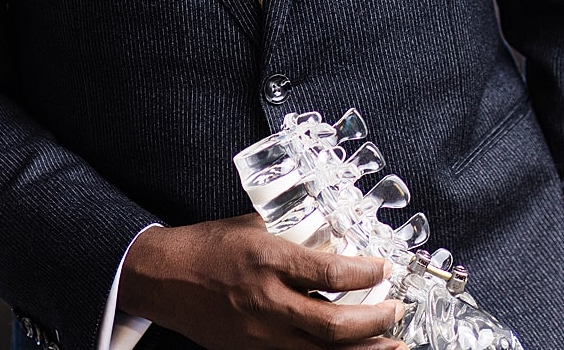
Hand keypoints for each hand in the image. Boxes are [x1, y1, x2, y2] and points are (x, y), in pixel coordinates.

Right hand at [117, 214, 404, 349]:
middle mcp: (267, 302)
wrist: (165, 278)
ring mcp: (260, 335)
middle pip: (334, 325)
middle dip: (376, 322)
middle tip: (399, 311)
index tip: (385, 268)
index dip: (367, 273)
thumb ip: (296, 233)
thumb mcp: (255, 225)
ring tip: (396, 347)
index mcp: (268, 261)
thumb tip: (338, 238)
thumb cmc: (208, 247)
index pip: (331, 273)